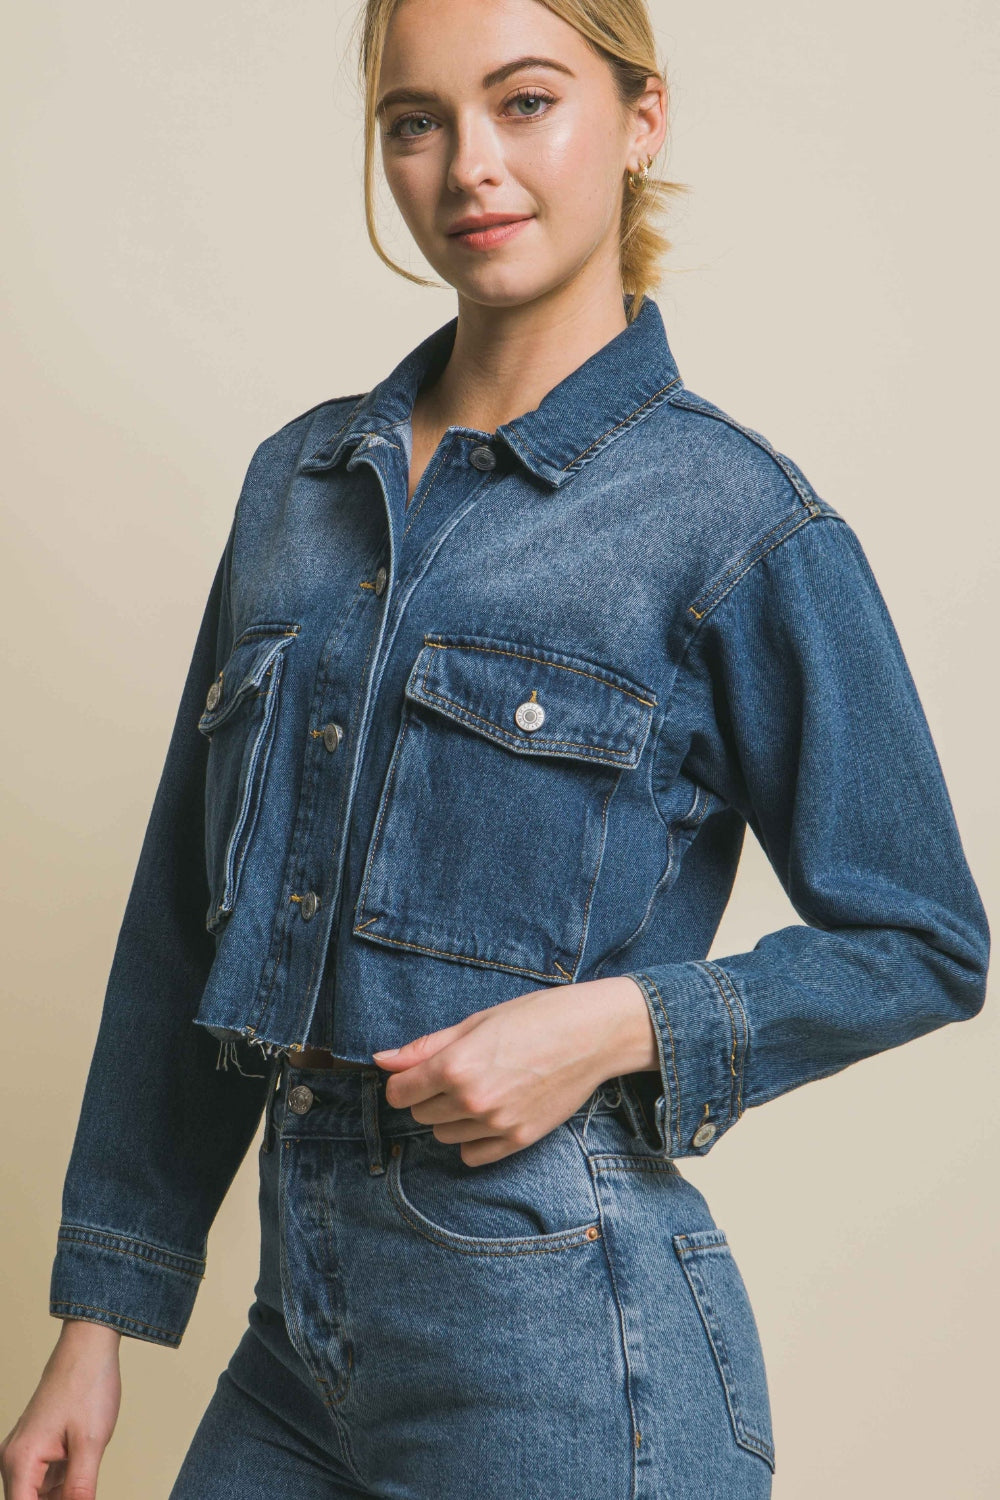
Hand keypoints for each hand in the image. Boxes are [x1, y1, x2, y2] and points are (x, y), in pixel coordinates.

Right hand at [1, 1319, 120, 1499]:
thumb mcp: (89, 1442)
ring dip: (61, 1498)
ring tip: (84, 1486)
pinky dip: (63, 1489)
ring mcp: (27, 1453)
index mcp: (21, 1460)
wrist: (89, 1347)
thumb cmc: (87, 1384)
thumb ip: (80, 1488)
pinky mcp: (39, 1448)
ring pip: (39, 1497)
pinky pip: (46, 1482)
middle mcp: (16, 1459)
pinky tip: (82, 1482)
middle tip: (82, 1494)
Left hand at [371, 975, 657, 1165]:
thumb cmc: (535, 1017)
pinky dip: (473, 1138)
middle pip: (420, 1115)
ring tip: (481, 1088)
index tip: (416, 1074)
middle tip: (458, 1073)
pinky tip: (490, 1113)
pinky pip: (472, 1155)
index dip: (403, 1082)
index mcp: (456, 1066)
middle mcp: (472, 1100)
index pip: (399, 1094)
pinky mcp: (518, 1141)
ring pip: (444, 1135)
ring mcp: (496, 1125)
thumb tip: (382, 1061)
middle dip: (428, 1096)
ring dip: (451, 1116)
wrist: (592, 1035)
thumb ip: (425, 1047)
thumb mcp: (475, 1022)